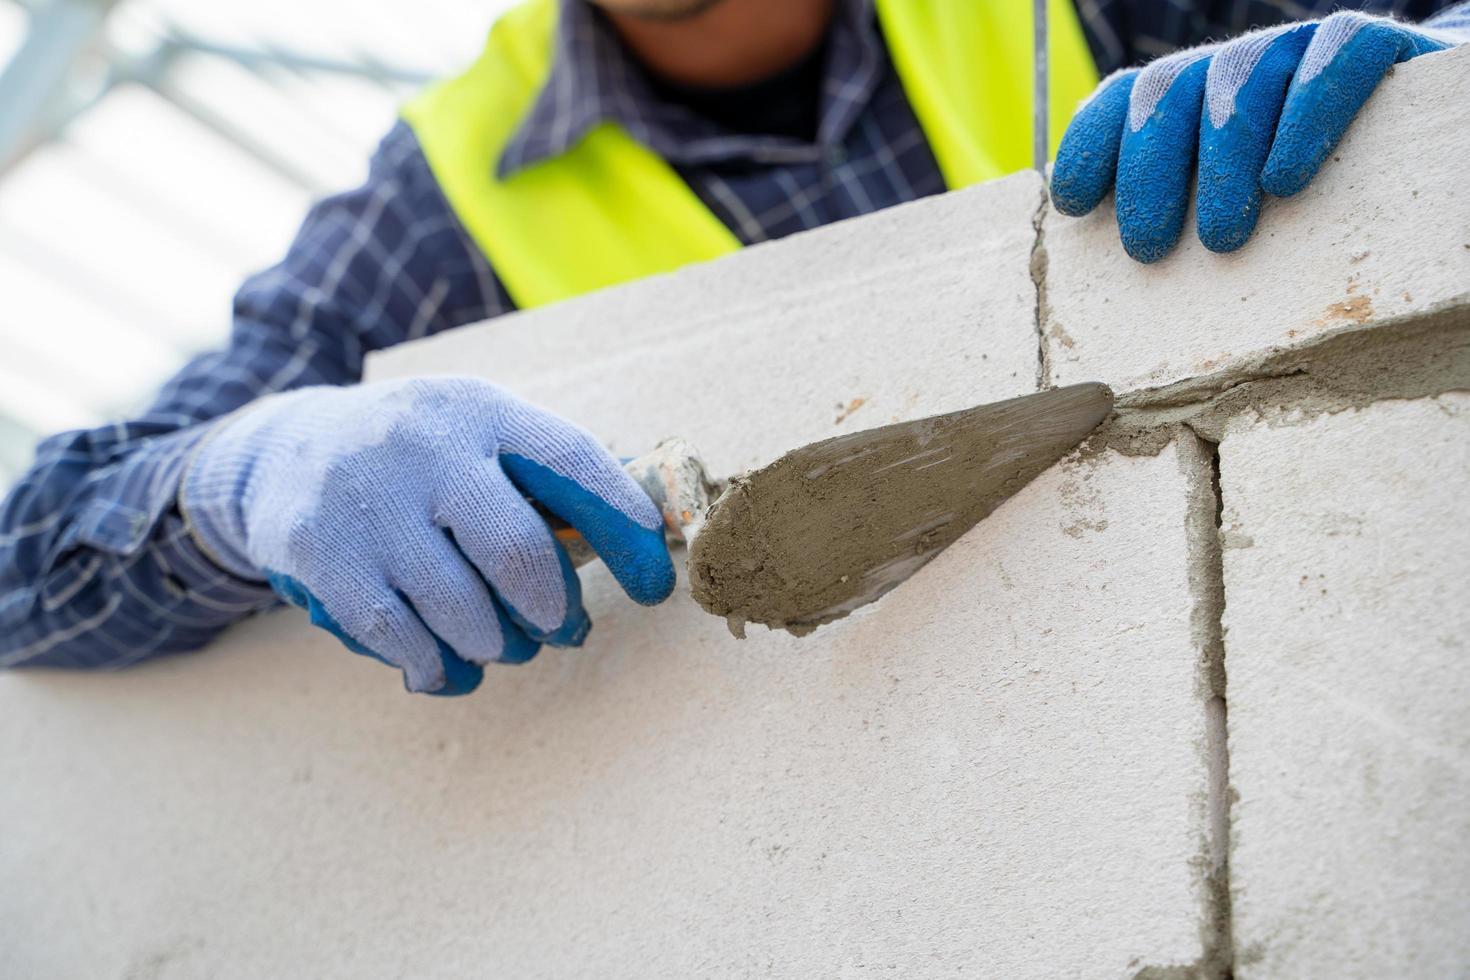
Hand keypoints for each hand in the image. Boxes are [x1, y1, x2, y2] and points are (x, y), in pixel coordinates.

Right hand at [180, 378, 674, 694]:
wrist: (278, 449)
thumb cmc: (416, 455)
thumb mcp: (477, 431)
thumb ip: (546, 477)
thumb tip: (642, 538)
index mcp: (481, 411)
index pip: (574, 463)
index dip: (625, 529)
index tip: (656, 585)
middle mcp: (424, 448)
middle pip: (519, 552)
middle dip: (556, 611)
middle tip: (568, 631)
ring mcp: (368, 502)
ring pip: (463, 611)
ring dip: (500, 647)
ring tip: (504, 644)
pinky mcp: (321, 555)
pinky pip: (403, 640)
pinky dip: (440, 670)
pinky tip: (448, 667)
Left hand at [1050, 6, 1468, 261]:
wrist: (1422, 138)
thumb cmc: (1314, 196)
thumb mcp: (1237, 209)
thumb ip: (1180, 219)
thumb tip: (1118, 268)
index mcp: (1189, 98)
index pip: (1122, 100)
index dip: (1091, 143)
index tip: (1073, 203)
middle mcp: (1234, 67)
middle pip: (1167, 91)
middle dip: (1147, 171)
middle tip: (1147, 247)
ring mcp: (1298, 48)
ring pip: (1239, 77)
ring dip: (1221, 159)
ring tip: (1222, 236)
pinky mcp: (1372, 44)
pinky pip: (1334, 54)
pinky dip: (1306, 113)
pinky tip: (1287, 178)